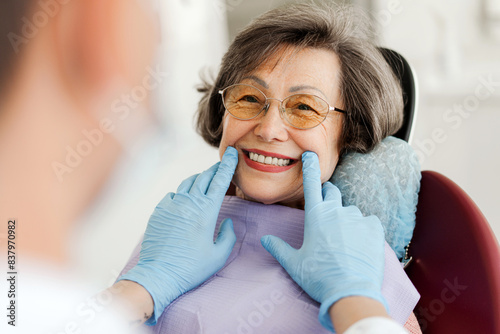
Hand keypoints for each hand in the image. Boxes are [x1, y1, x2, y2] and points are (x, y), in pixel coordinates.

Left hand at [118, 147, 237, 324]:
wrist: (159, 275)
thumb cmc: (191, 268)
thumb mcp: (219, 256)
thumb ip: (228, 235)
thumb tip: (227, 221)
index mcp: (207, 211)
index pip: (220, 181)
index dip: (228, 165)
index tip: (233, 153)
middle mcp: (189, 203)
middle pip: (204, 177)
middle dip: (215, 169)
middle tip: (222, 165)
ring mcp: (172, 205)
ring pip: (187, 183)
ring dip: (199, 179)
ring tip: (205, 180)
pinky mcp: (159, 211)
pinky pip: (173, 195)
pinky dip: (182, 193)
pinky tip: (185, 200)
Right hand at [261, 151, 386, 331]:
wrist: (351, 292)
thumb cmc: (319, 278)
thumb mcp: (294, 264)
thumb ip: (279, 248)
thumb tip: (265, 239)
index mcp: (316, 216)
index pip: (311, 184)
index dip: (310, 167)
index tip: (310, 154)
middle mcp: (337, 211)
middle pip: (332, 193)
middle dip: (327, 196)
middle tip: (325, 210)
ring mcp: (357, 218)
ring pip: (350, 210)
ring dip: (345, 219)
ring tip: (343, 241)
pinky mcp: (374, 229)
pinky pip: (368, 221)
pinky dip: (363, 228)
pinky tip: (359, 243)